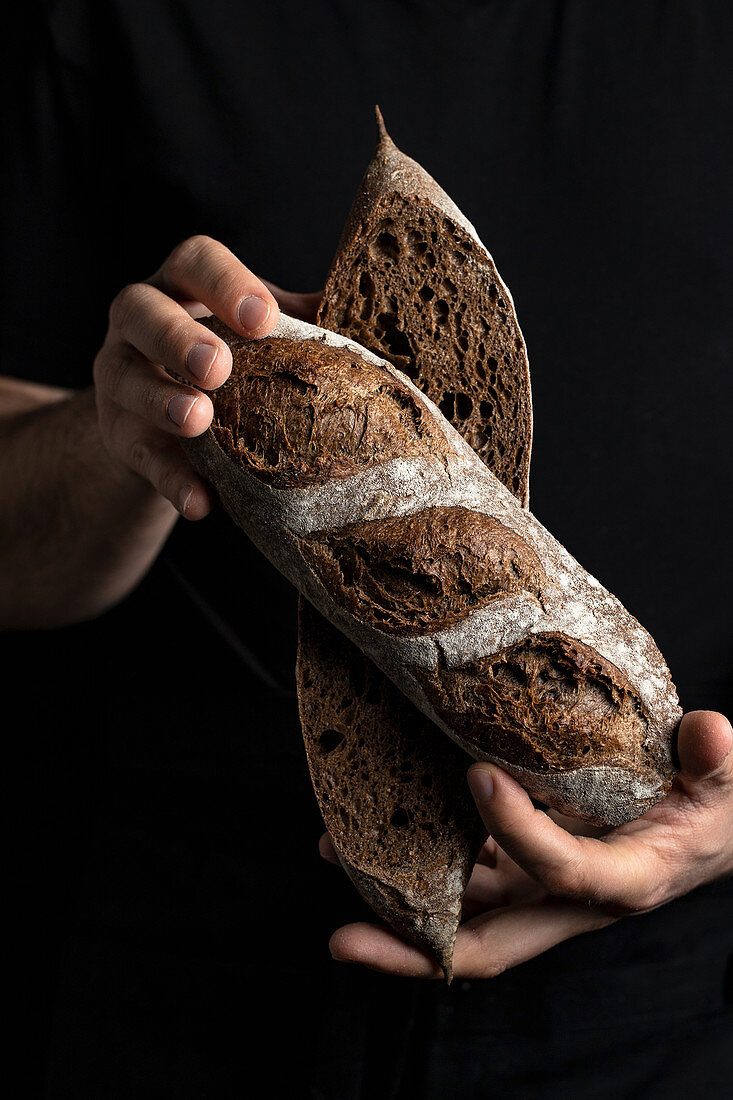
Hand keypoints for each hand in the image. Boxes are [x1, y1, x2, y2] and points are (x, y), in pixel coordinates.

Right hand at [94, 234, 320, 518]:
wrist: (165, 421)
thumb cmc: (230, 359)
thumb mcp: (259, 335)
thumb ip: (303, 323)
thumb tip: (372, 321)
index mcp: (183, 283)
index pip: (195, 261)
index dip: (226, 283)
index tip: (263, 318)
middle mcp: (139, 319)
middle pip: (141, 310)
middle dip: (178, 338)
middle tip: (216, 368)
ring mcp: (117, 375)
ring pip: (124, 378)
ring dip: (160, 400)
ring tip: (198, 422)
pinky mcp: (116, 433)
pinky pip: (137, 455)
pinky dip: (169, 479)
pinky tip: (200, 501)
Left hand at [325, 710, 732, 978]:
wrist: (705, 831)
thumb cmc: (710, 810)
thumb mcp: (722, 786)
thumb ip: (715, 762)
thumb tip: (711, 730)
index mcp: (623, 882)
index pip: (563, 874)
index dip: (520, 833)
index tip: (478, 774)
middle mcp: (568, 901)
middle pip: (487, 945)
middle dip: (414, 950)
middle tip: (345, 939)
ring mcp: (538, 886)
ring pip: (462, 908)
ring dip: (398, 891)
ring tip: (333, 847)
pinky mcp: (523, 864)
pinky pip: (465, 870)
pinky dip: (422, 853)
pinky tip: (377, 818)